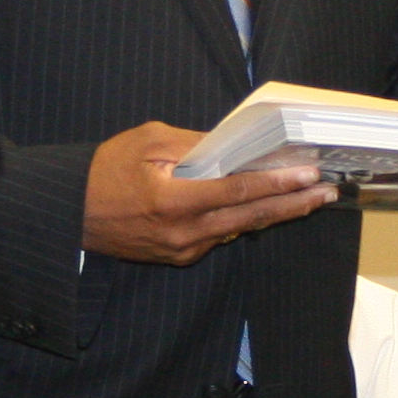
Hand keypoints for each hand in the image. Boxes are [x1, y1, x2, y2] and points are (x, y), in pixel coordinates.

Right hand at [83, 122, 336, 266]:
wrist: (70, 215)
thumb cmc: (105, 171)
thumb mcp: (148, 141)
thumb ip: (195, 145)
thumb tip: (235, 146)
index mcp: (173, 201)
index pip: (237, 191)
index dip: (276, 183)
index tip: (308, 175)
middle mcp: (183, 233)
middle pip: (250, 217)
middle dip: (293, 204)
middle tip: (327, 191)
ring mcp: (183, 249)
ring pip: (239, 228)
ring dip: (274, 213)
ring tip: (309, 198)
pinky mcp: (180, 256)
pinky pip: (220, 234)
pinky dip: (244, 218)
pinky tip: (267, 206)